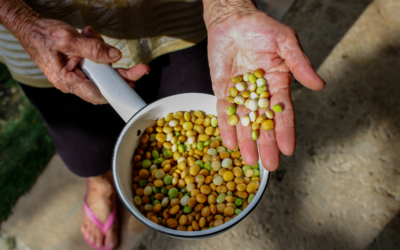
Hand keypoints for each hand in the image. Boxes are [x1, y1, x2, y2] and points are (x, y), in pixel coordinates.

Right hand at [17, 18, 148, 103]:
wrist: (29, 29)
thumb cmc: (43, 36)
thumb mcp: (68, 39)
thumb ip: (92, 48)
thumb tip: (114, 56)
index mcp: (67, 81)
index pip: (98, 94)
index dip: (117, 92)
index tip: (133, 88)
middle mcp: (73, 82)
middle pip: (105, 85)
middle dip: (122, 74)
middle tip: (141, 69)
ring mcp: (77, 76)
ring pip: (102, 73)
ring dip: (105, 56)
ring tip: (91, 35)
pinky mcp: (79, 68)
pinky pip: (96, 65)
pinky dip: (98, 52)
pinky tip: (90, 36)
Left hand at [206, 9, 324, 170]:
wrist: (233, 20)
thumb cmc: (262, 27)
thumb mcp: (286, 42)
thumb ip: (300, 64)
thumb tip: (320, 86)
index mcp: (278, 84)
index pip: (283, 112)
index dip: (286, 131)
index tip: (288, 149)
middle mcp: (260, 93)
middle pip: (264, 123)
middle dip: (266, 144)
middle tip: (270, 165)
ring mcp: (241, 93)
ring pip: (244, 121)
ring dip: (246, 141)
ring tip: (249, 161)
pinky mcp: (223, 90)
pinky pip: (225, 111)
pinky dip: (227, 126)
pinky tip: (230, 143)